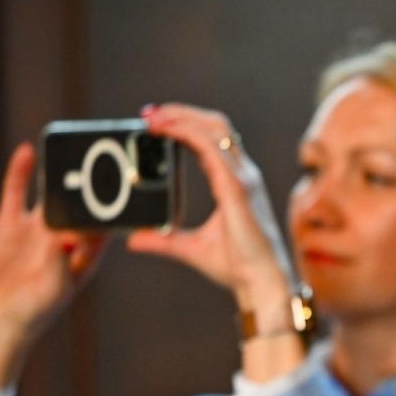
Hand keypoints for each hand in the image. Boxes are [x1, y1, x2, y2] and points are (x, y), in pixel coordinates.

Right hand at [0, 143, 106, 390]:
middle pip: (81, 201)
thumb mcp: (53, 286)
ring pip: (50, 193)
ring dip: (57, 172)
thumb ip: (58, 259)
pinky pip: (17, 194)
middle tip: (99, 149)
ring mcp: (38, 229)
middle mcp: (65, 236)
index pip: (106, 222)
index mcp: (86, 253)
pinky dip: (20, 173)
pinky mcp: (11, 225)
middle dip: (88, 180)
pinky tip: (26, 151)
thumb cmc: (34, 311)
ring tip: (65, 145)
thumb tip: (63, 234)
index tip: (125, 180)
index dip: (116, 202)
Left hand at [127, 103, 294, 308]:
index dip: (185, 125)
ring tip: (154, 118)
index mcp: (234, 183)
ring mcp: (242, 178)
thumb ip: (164, 240)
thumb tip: (134, 239)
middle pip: (215, 125)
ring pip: (215, 129)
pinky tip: (169, 132)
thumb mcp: (190, 248)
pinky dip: (189, 134)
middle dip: (182, 112)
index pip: (211, 140)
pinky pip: (212, 149)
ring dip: (182, 117)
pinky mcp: (237, 188)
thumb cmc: (237, 266)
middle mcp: (242, 174)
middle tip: (149, 113)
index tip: (156, 122)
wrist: (261, 282)